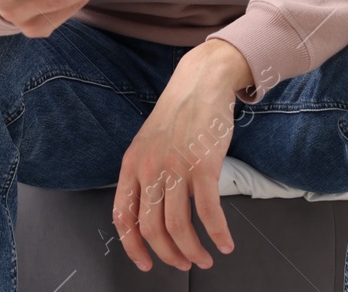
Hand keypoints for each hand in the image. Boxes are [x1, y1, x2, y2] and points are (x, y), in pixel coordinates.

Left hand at [111, 45, 243, 272]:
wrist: (201, 83)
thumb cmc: (178, 114)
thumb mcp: (148, 143)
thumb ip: (145, 175)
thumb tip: (151, 213)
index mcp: (131, 165)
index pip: (122, 217)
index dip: (132, 247)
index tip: (146, 263)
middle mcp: (149, 169)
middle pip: (151, 228)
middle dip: (167, 255)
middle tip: (183, 265)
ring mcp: (176, 168)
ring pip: (178, 226)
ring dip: (192, 251)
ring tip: (205, 259)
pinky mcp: (203, 167)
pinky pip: (209, 212)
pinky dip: (218, 234)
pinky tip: (225, 243)